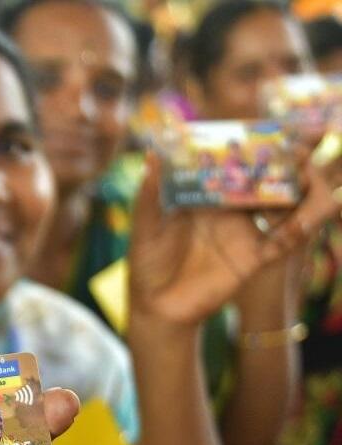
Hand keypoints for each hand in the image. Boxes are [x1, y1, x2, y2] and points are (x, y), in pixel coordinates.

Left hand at [128, 147, 340, 326]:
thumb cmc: (145, 263)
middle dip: (292, 157)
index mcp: (207, 195)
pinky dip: (298, 227)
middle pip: (268, 177)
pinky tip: (309, 217)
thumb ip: (151, 195)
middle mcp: (231, 209)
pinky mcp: (254, 258)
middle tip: (311, 138)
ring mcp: (246, 231)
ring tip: (315, 172)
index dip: (257, 143)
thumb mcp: (144, 227)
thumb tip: (151, 156)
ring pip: (286, 204)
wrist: (156, 306)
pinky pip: (284, 240)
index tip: (274, 123)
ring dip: (303, 188)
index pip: (236, 162)